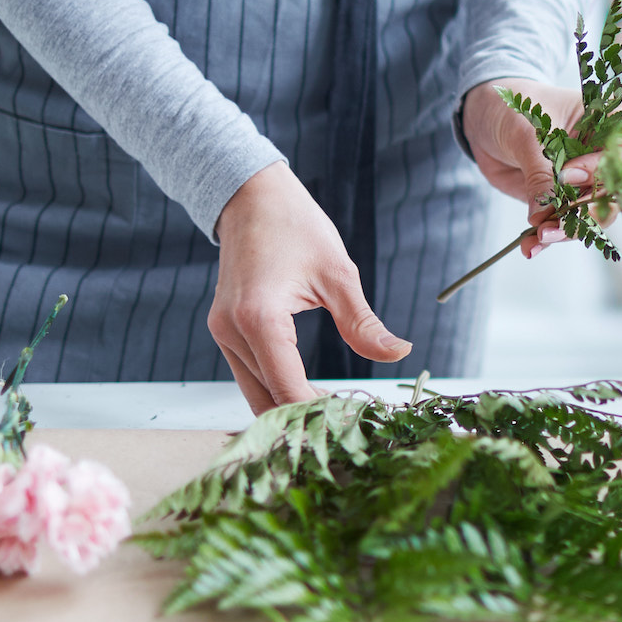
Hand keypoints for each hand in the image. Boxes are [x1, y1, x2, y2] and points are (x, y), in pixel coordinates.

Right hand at [209, 164, 408, 412]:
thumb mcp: (339, 274)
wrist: (251, 197)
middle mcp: (232, 332)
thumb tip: (399, 354)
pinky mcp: (223, 332)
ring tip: (332, 411)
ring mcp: (223, 334)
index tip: (353, 420)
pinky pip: (248, 375)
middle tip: (346, 424)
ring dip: (288, 408)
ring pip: (254, 394)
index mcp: (260, 319)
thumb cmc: (296, 226)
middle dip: (304, 419)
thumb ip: (364, 323)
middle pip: (266, 402)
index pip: (288, 388)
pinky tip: (307, 390)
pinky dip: (274, 389)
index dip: (320, 412)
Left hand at [460, 79, 601, 258]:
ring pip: (591, 216)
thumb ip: (540, 173)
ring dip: (565, 231)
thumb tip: (545, 214)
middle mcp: (606, 155)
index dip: (599, 171)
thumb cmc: (513, 106)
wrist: (485, 116)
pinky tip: (530, 246)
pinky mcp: (566, 200)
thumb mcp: (527, 134)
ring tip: (538, 237)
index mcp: (612, 123)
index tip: (568, 176)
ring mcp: (588, 181)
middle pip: (612, 194)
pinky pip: (565, 224)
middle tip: (553, 225)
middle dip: (583, 214)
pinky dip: (548, 237)